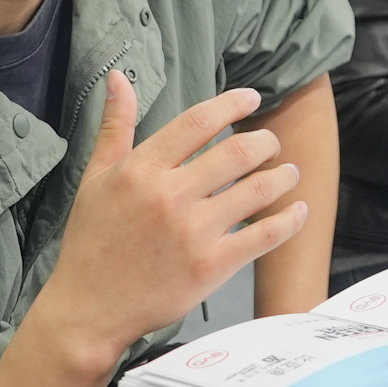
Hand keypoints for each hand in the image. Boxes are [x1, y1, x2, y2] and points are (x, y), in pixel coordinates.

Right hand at [31, 74, 306, 374]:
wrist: (89, 309)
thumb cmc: (91, 243)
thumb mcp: (94, 178)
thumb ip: (115, 127)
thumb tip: (119, 77)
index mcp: (140, 170)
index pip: (198, 122)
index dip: (232, 104)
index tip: (251, 98)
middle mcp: (169, 196)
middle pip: (238, 151)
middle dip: (265, 142)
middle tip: (271, 143)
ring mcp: (194, 232)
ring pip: (258, 189)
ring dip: (283, 176)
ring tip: (289, 173)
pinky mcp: (212, 266)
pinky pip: (265, 235)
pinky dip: (289, 219)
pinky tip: (298, 210)